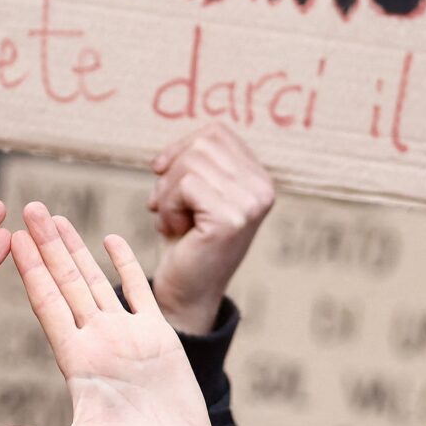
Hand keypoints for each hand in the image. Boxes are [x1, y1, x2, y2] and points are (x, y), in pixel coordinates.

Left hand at [0, 204, 253, 425]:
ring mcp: (128, 338)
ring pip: (97, 280)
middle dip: (47, 245)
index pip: (47, 305)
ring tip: (56, 216)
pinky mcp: (160, 339)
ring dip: (77, 248)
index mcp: (76, 363)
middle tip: (27, 207)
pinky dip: (127, 265)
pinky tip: (110, 239)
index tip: (10, 240)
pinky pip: (141, 292)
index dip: (30, 271)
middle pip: (66, 282)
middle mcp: (97, 343)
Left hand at [147, 126, 276, 334]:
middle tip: (162, 205)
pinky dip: (168, 205)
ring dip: (167, 192)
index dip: (180, 149)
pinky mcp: (232, 219)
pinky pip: (186, 184)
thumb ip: (198, 161)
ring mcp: (251, 203)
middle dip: (170, 172)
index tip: (162, 175)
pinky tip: (172, 229)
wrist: (185, 292)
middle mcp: (263, 188)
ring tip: (170, 219)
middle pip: (202, 144)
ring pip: (191, 162)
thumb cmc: (185, 241)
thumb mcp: (194, 193)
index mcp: (259, 178)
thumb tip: (186, 141)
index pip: (216, 133)